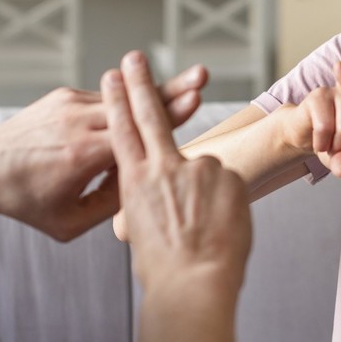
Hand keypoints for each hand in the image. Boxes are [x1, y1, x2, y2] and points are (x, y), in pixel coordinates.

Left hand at [0, 63, 208, 240]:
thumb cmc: (26, 201)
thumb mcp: (68, 223)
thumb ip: (110, 206)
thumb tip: (144, 182)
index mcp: (81, 156)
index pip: (136, 132)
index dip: (169, 115)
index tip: (196, 100)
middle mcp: (78, 123)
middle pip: (137, 105)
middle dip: (173, 90)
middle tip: (203, 75)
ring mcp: (70, 104)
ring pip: (124, 98)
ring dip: (156, 93)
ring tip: (190, 82)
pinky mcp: (65, 95)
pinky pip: (105, 100)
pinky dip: (127, 105)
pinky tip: (149, 104)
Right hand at [104, 52, 250, 297]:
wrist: (194, 284)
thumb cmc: (165, 269)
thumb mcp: (141, 231)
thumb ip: (149, 201)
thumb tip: (161, 193)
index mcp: (135, 182)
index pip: (122, 130)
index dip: (118, 101)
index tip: (112, 76)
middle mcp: (163, 167)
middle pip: (150, 115)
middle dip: (140, 84)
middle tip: (133, 57)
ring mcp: (197, 168)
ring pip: (202, 171)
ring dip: (205, 197)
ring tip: (205, 231)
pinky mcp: (228, 176)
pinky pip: (228, 184)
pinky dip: (227, 203)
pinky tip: (222, 228)